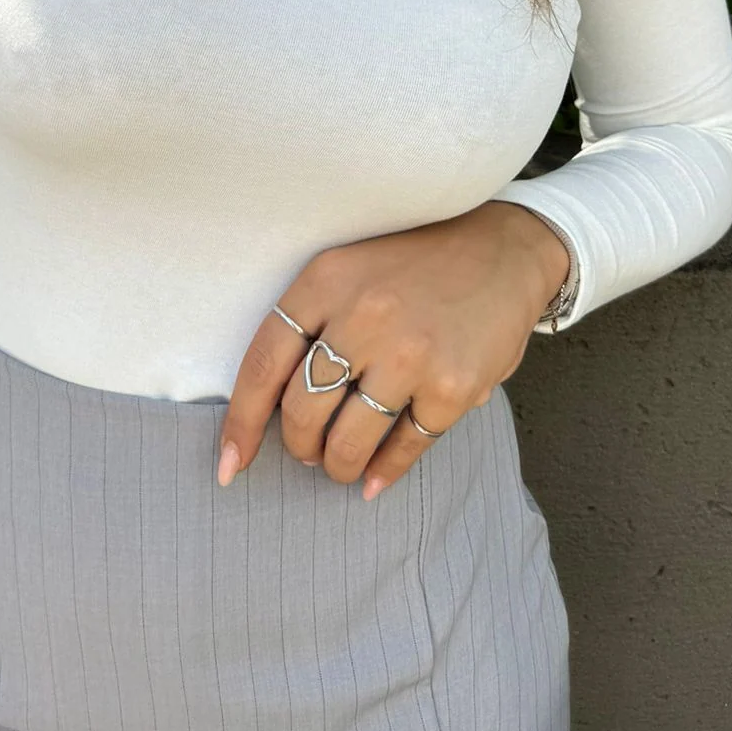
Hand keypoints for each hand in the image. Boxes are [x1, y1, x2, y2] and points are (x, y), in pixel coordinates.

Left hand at [216, 201, 570, 500]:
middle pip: (301, 412)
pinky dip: (383, 473)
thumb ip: (310, 323)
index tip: (229, 465)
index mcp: (326, 280)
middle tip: (309, 450)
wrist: (502, 251)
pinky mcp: (453, 388)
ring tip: (341, 463)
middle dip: (299, 446)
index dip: (240, 422)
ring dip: (338, 465)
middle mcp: (364, 315)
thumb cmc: (411, 267)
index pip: (262, 363)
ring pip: (347, 442)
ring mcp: (411, 354)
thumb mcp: (349, 269)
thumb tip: (267, 407)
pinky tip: (374, 480)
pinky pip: (403, 449)